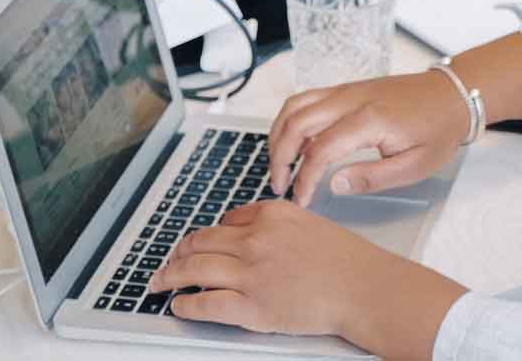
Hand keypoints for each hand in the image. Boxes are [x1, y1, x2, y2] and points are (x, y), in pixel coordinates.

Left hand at [151, 199, 464, 354]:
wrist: (363, 288)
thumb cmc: (345, 261)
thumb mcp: (310, 224)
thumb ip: (277, 224)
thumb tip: (248, 230)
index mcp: (272, 214)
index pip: (226, 220)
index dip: (206, 234)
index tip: (197, 242)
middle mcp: (256, 239)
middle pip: (202, 242)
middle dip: (179, 253)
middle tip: (168, 261)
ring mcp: (250, 273)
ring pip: (194, 271)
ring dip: (170, 276)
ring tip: (159, 282)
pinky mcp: (250, 306)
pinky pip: (204, 304)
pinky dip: (185, 305)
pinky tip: (178, 306)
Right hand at [267, 71, 466, 207]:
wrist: (453, 95)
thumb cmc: (438, 129)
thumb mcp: (414, 166)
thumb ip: (372, 178)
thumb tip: (333, 185)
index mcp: (370, 119)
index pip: (320, 149)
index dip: (304, 178)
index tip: (301, 200)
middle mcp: (352, 98)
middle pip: (297, 122)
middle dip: (279, 156)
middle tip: (279, 185)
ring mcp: (347, 90)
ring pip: (295, 105)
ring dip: (279, 134)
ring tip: (279, 165)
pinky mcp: (347, 89)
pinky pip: (307, 99)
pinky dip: (291, 120)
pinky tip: (295, 144)